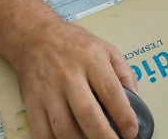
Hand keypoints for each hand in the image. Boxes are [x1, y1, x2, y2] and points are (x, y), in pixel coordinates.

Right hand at [11, 17, 138, 138]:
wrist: (36, 37)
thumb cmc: (75, 44)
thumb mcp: (105, 48)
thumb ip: (123, 72)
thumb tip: (135, 99)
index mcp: (91, 58)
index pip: (110, 91)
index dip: (123, 115)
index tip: (131, 131)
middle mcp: (69, 74)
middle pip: (87, 112)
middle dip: (103, 136)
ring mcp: (48, 90)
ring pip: (64, 127)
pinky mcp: (32, 102)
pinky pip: (42, 132)